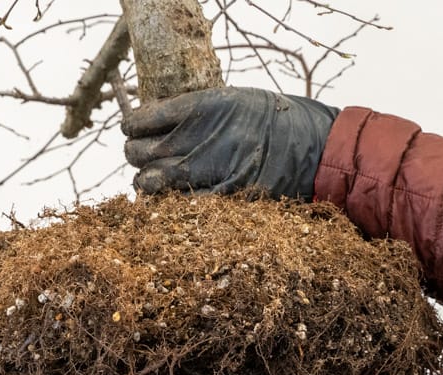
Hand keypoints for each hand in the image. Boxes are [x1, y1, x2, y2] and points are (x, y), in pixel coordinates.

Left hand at [122, 87, 338, 199]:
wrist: (312, 148)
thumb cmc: (273, 121)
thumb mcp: (234, 102)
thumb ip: (197, 114)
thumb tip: (157, 126)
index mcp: (205, 106)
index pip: (146, 117)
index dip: (133, 126)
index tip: (130, 130)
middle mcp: (203, 137)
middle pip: (142, 152)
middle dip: (135, 156)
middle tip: (138, 157)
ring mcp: (212, 169)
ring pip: (154, 181)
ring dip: (145, 183)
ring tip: (147, 182)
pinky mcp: (224, 197)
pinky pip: (182, 204)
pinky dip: (170, 204)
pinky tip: (168, 202)